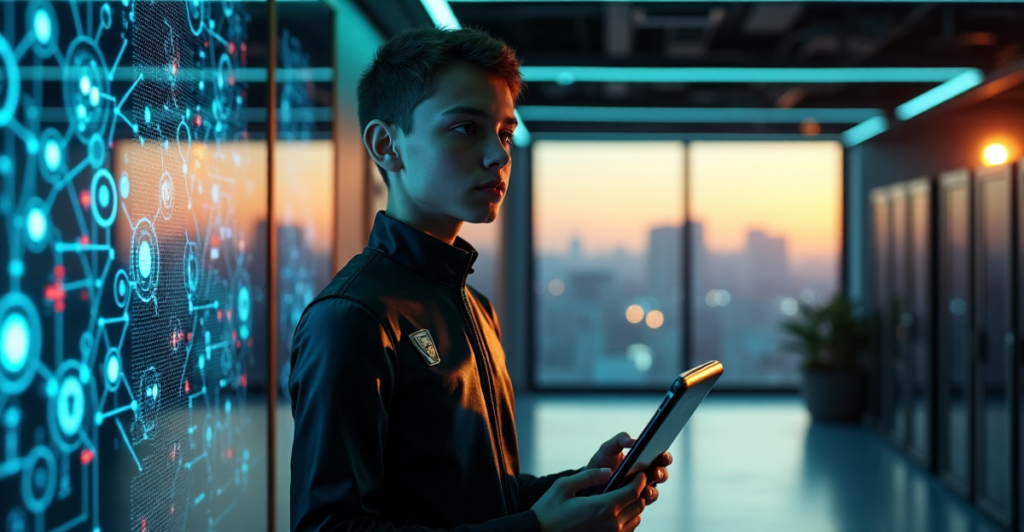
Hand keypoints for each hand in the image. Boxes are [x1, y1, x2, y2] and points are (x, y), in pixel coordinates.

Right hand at [532, 468, 646, 531]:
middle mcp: (611, 523)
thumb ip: (589, 476)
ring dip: (634, 506)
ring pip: (636, 519)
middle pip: (638, 505)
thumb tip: (609, 471)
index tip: (640, 473)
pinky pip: (627, 530)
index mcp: (602, 507)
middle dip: (638, 491)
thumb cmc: (548, 511)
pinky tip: (617, 511)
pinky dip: (628, 519)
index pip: (633, 491)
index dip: (640, 480)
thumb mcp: (563, 487)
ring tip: (625, 496)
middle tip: (633, 482)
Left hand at [587, 433, 671, 505]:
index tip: (662, 455)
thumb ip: (620, 440)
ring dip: (652, 490)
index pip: (660, 458)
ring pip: (654, 492)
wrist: (588, 483)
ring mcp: (640, 490)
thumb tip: (633, 440)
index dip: (665, 457)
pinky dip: (641, 502)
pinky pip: (642, 504)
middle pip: (662, 475)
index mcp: (643, 460)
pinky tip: (636, 499)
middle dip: (661, 473)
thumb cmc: (600, 464)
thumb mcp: (608, 448)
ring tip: (645, 489)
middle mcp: (645, 476)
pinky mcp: (633, 503)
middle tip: (655, 472)